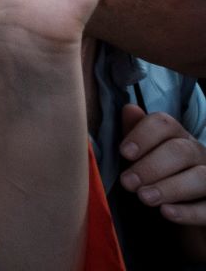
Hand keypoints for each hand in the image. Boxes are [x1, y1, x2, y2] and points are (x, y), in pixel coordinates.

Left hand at [118, 104, 205, 224]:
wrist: (180, 208)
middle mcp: (198, 153)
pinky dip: (189, 211)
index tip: (124, 152)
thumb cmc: (157, 175)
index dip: (143, 135)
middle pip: (180, 151)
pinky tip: (167, 212)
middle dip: (151, 166)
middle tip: (128, 183)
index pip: (164, 123)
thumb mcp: (143, 155)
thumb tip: (129, 109)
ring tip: (144, 197)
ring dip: (170, 187)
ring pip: (200, 177)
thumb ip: (135, 134)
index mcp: (176, 136)